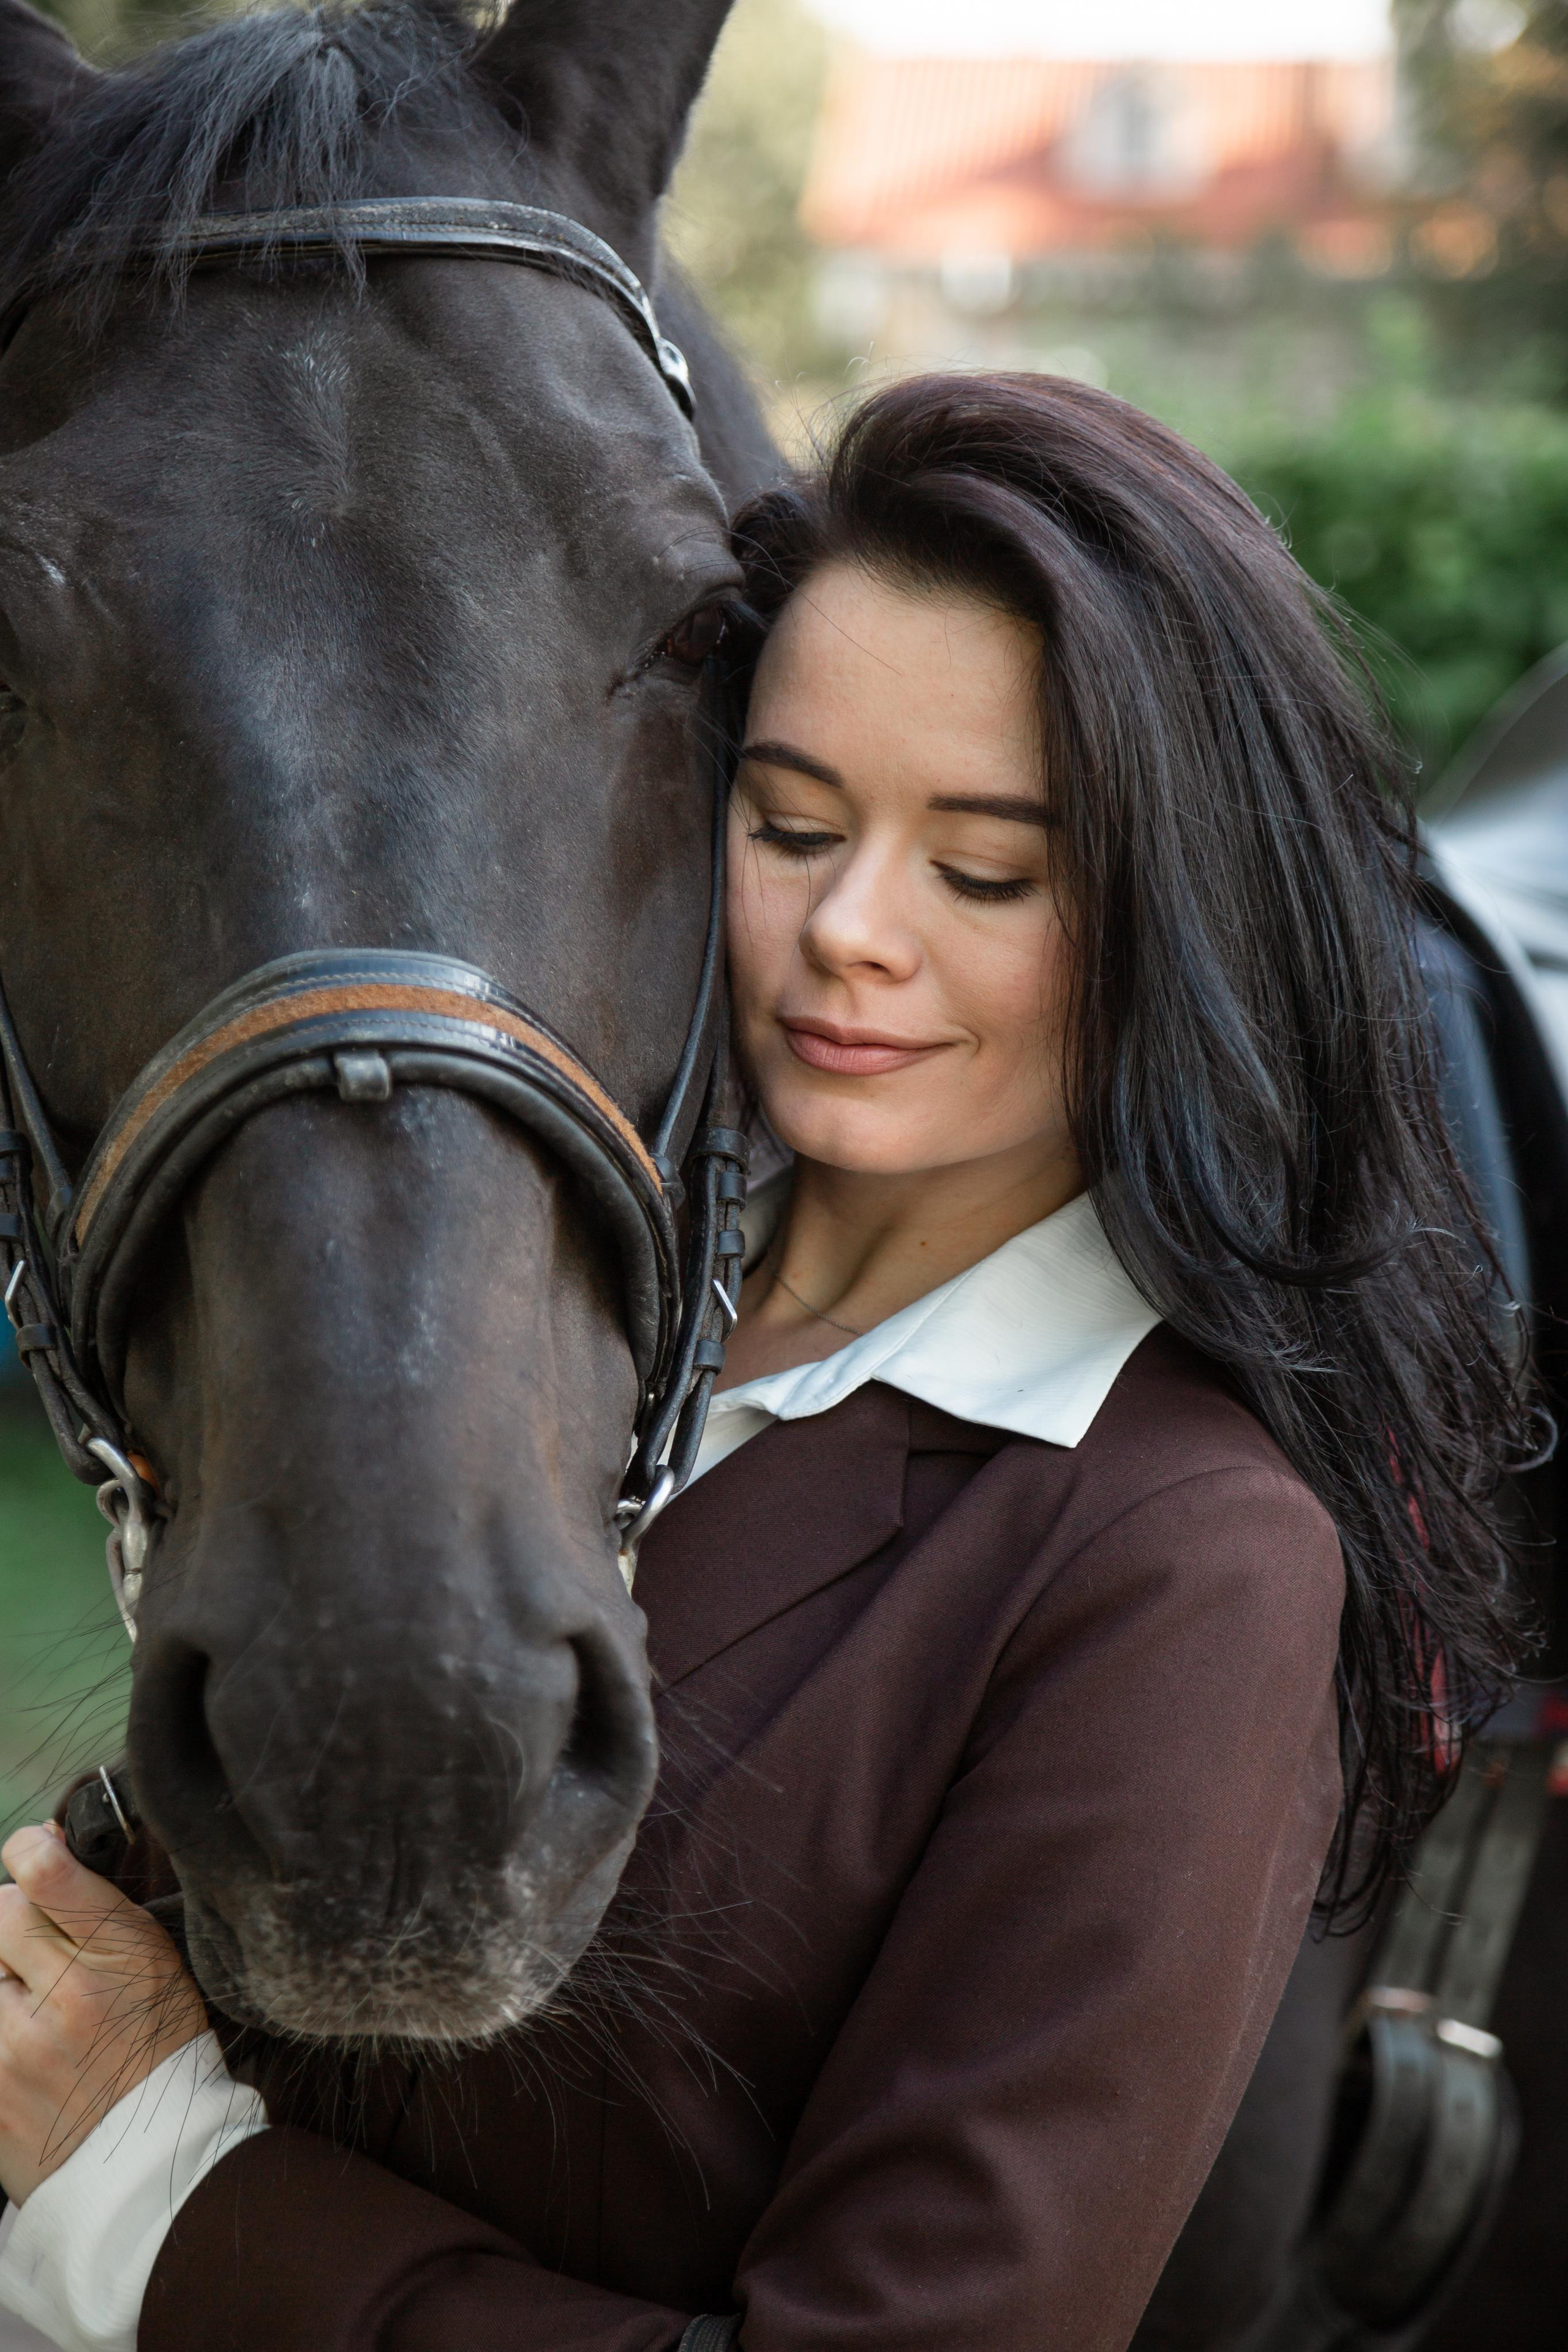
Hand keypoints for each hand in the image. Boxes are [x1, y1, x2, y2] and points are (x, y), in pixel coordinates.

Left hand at [0, 1821, 205, 2203]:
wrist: (146, 2164)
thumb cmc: (157, 2050)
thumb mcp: (153, 1963)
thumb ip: (95, 1908)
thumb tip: (39, 1849)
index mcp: (120, 1958)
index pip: (45, 1874)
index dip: (30, 1849)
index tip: (32, 1852)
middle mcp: (65, 1999)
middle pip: (0, 1913)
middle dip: (15, 1922)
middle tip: (39, 1951)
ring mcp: (15, 2049)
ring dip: (3, 1978)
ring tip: (34, 2007)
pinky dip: (2, 2017)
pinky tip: (26, 2042)